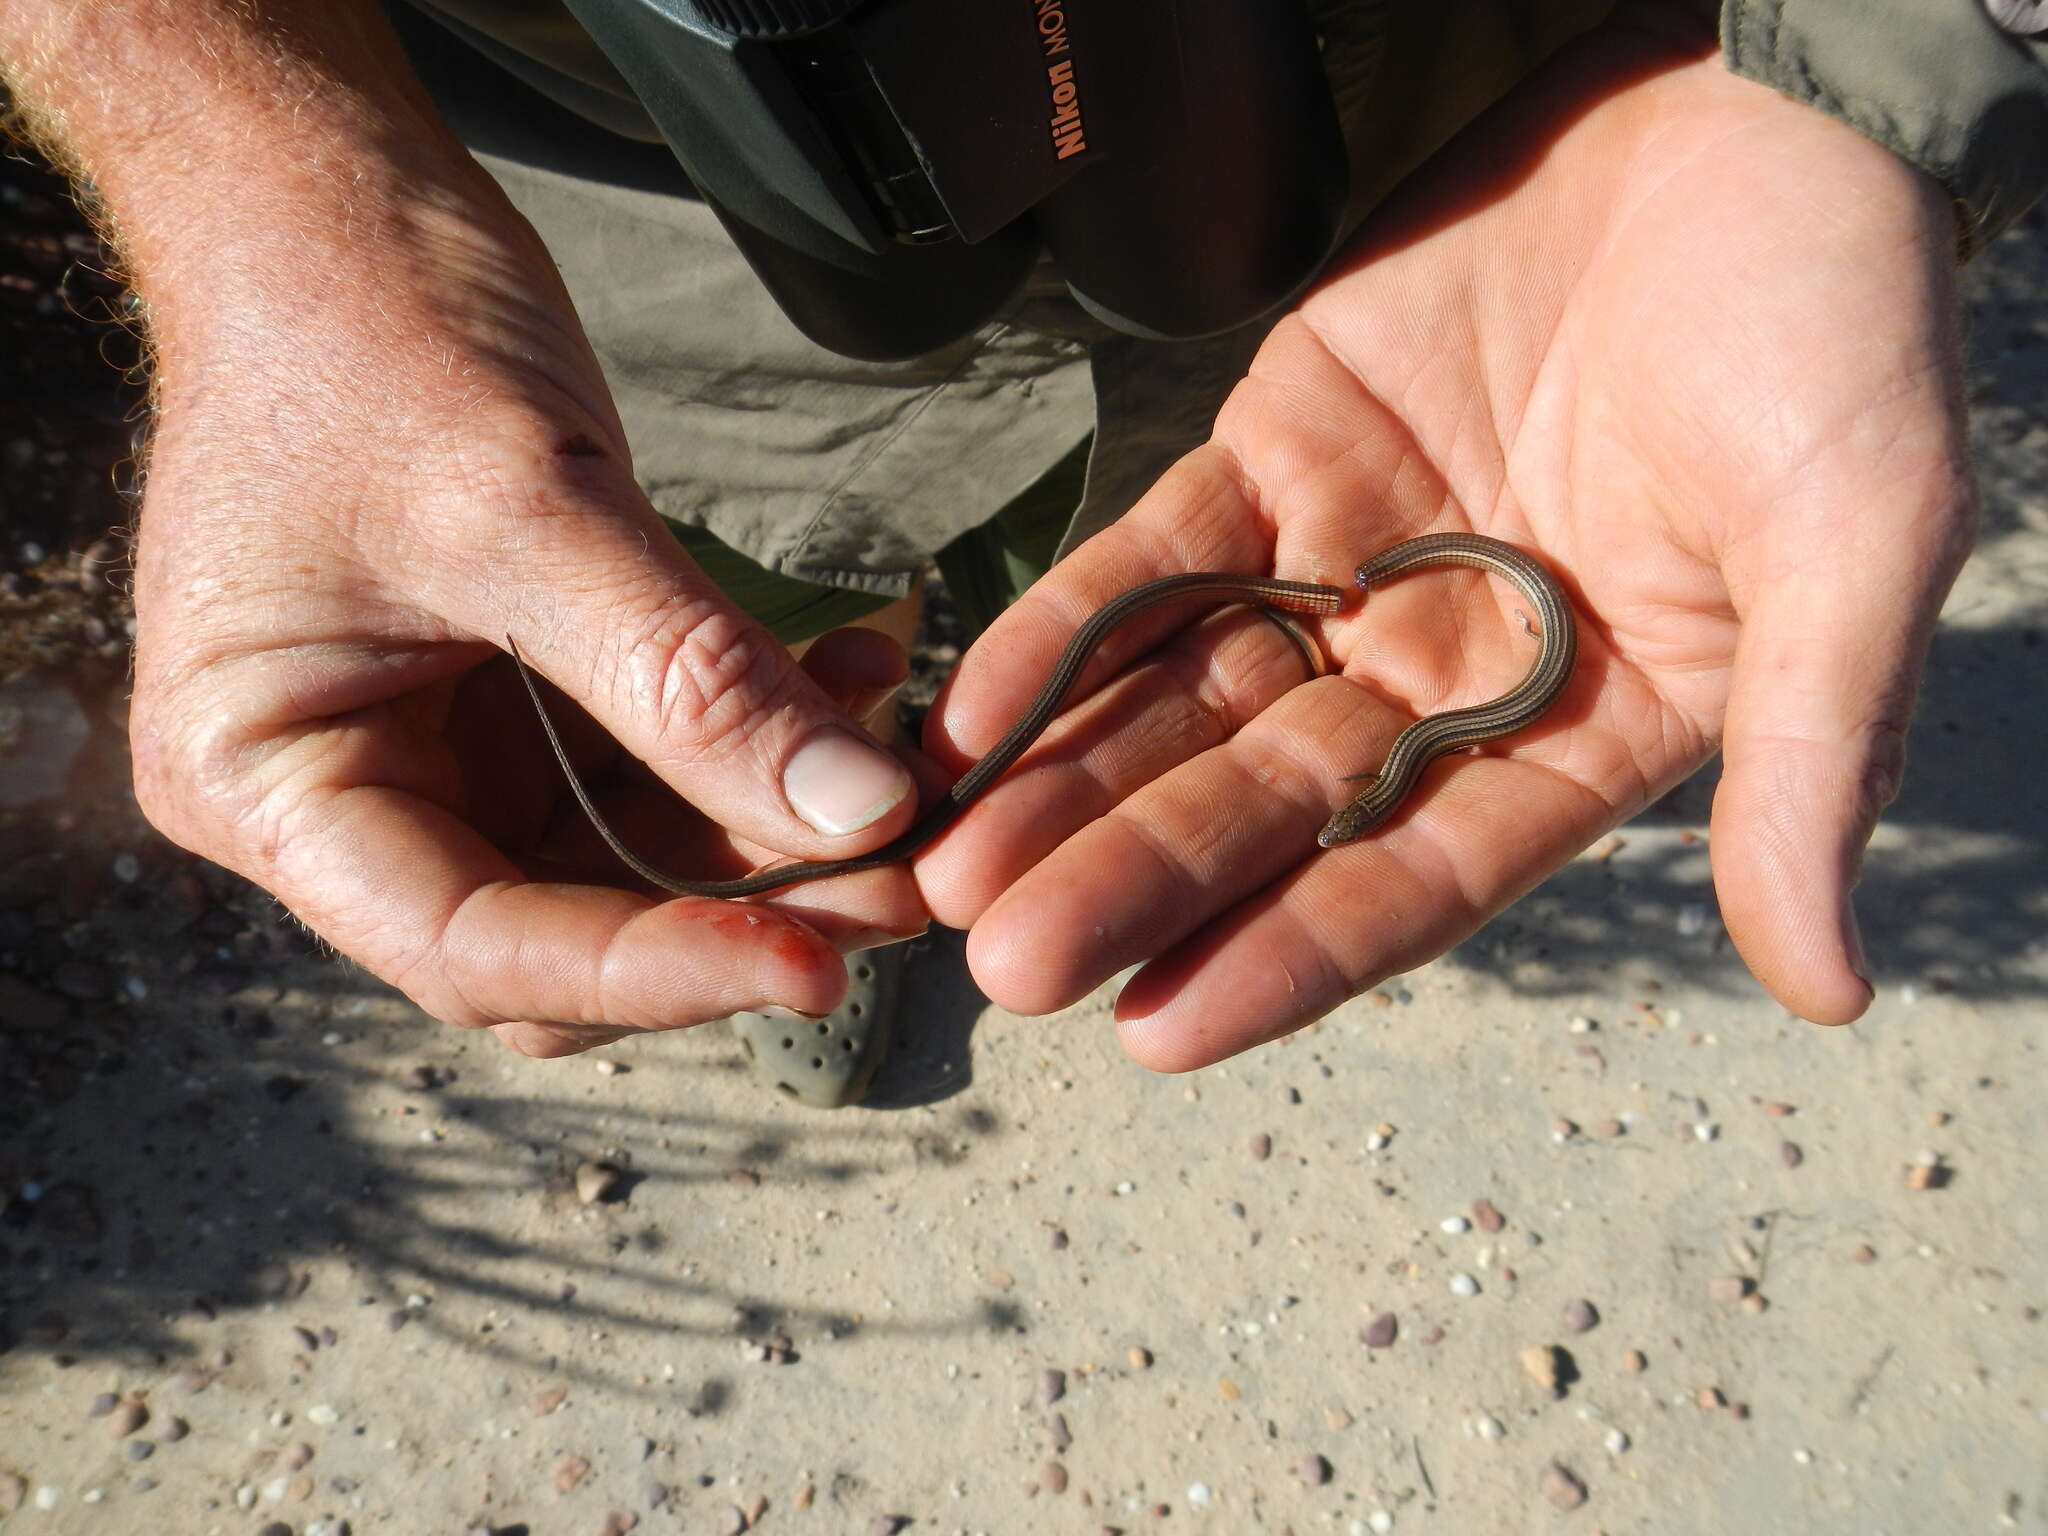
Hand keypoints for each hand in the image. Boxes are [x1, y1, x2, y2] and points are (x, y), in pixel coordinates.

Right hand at [126, 171, 930, 1059]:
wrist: (334, 201)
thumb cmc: (363, 324)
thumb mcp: (526, 508)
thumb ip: (689, 678)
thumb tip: (861, 814)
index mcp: (266, 782)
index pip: (470, 946)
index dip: (650, 974)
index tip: (814, 967)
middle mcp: (345, 796)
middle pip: (558, 926)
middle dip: (732, 909)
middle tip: (898, 879)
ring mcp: (434, 751)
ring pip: (626, 859)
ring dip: (769, 829)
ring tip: (902, 779)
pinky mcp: (514, 703)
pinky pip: (650, 766)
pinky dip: (752, 739)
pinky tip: (852, 678)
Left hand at [916, 24, 1974, 1067]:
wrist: (1748, 114)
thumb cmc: (1839, 329)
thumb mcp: (1855, 547)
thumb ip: (1809, 760)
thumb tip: (1833, 990)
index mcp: (1582, 732)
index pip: (1414, 877)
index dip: (1288, 954)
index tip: (1158, 1028)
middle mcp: (1450, 674)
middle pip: (1271, 804)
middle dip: (1139, 880)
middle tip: (1005, 963)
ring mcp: (1354, 565)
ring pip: (1192, 699)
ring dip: (1075, 782)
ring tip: (954, 872)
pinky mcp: (1281, 454)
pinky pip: (1159, 558)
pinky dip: (1069, 630)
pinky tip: (975, 711)